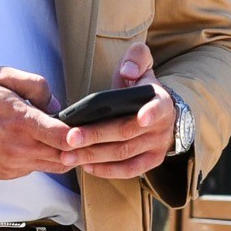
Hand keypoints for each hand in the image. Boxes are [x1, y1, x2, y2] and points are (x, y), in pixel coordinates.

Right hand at [0, 66, 74, 178]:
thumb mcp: (2, 76)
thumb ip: (36, 86)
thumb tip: (56, 105)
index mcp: (19, 121)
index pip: (62, 137)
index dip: (80, 138)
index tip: (87, 134)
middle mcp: (17, 148)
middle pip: (63, 158)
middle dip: (75, 148)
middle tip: (79, 135)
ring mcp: (9, 165)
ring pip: (49, 166)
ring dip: (56, 154)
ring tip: (50, 136)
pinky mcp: (3, 175)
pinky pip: (31, 170)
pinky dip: (35, 159)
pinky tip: (24, 143)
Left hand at [62, 43, 176, 179]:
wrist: (158, 112)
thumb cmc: (142, 88)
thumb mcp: (142, 65)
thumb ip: (136, 59)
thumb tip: (127, 71)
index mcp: (161, 101)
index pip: (158, 107)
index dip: (150, 113)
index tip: (141, 118)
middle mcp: (162, 127)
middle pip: (126, 133)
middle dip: (96, 135)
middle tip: (71, 138)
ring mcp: (156, 147)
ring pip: (123, 154)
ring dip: (93, 156)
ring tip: (68, 155)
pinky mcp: (150, 163)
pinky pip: (127, 170)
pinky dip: (106, 170)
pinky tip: (85, 165)